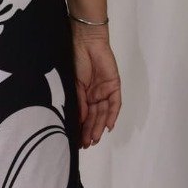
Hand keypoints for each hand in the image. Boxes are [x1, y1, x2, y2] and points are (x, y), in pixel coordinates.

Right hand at [71, 27, 121, 147]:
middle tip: (86, 145)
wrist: (84, 42)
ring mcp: (105, 90)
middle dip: (90, 131)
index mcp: (83, 94)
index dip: (80, 128)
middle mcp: (95, 95)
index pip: (83, 115)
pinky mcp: (114, 85)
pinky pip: (115, 103)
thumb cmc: (75, 60)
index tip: (76, 141)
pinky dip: (112, 115)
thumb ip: (77, 103)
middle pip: (94, 117)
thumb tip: (77, 121)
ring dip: (99, 127)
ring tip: (94, 139)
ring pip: (104, 113)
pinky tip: (108, 127)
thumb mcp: (73, 85)